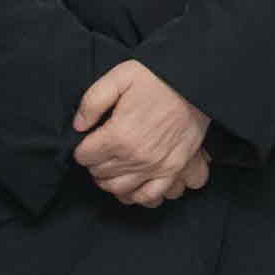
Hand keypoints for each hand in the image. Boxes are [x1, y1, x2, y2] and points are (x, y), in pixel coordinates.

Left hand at [73, 57, 212, 207]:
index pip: (84, 156)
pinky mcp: (173, 169)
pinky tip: (132, 185)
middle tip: (100, 150)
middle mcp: (135, 157)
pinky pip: (149, 196)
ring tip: (112, 167)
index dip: (82, 147)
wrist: (195, 83)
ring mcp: (155, 166)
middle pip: (99, 174)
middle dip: (95, 163)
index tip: (89, 140)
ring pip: (119, 189)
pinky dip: (137, 196)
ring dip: (110, 181)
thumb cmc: (156, 79)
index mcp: (118, 135)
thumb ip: (91, 101)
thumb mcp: (118, 77)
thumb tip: (78, 126)